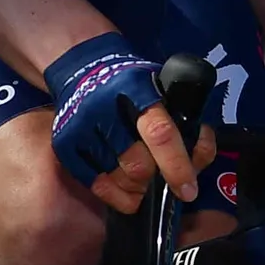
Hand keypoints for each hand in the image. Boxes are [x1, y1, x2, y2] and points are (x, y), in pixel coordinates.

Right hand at [45, 36, 196, 208]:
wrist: (84, 68)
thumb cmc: (132, 83)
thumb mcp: (161, 87)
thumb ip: (182, 119)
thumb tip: (199, 158)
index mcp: (136, 88)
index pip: (160, 133)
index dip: (177, 165)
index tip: (188, 190)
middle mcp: (104, 107)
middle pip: (138, 165)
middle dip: (156, 179)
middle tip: (163, 179)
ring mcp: (81, 127)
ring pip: (119, 179)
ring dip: (139, 189)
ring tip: (144, 181)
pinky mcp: (66, 144)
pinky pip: (97, 185)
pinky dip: (117, 196)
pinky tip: (126, 190)